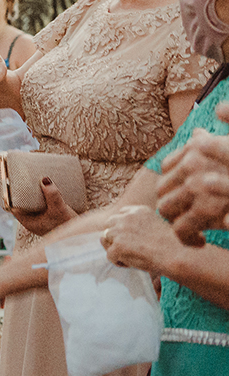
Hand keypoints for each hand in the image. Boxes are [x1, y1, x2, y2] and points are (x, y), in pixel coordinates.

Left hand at [11, 176, 76, 235]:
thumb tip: (45, 180)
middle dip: (25, 192)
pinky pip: (44, 205)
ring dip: (36, 194)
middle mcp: (33, 221)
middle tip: (27, 178)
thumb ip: (52, 195)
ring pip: (34, 204)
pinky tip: (48, 190)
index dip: (12, 196)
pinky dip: (44, 198)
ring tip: (37, 180)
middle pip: (24, 204)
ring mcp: (42, 220)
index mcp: (29, 222)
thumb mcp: (59, 209)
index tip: (13, 183)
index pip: (13, 207)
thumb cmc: (67, 227)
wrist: (83, 237)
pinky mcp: (51, 218)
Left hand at [101, 206, 182, 274]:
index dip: (122, 226)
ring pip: (105, 238)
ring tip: (126, 257)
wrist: (177, 256)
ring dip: (113, 248)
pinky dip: (117, 261)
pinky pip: (110, 255)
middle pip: (109, 224)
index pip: (121, 213)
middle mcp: (127, 217)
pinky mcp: (118, 245)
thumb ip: (143, 225)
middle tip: (125, 249)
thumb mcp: (159, 225)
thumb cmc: (174, 245)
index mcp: (139, 210)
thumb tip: (130, 234)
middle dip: (114, 236)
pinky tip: (129, 265)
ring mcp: (120, 230)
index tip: (129, 237)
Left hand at [157, 125, 228, 245]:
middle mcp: (193, 163)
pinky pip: (182, 227)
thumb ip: (214, 142)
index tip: (184, 195)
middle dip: (171, 204)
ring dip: (175, 221)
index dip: (174, 183)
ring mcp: (197, 185)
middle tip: (184, 217)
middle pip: (162, 188)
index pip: (167, 167)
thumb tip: (196, 134)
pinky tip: (200, 241)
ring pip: (166, 208)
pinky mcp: (206, 209)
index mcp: (198, 147)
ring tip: (191, 232)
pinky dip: (188, 237)